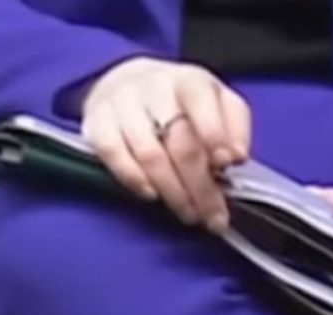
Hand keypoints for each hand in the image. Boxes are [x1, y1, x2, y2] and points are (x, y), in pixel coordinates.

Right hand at [80, 57, 252, 231]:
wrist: (132, 83)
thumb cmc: (185, 104)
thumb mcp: (220, 104)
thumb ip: (235, 126)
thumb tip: (236, 156)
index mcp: (189, 81)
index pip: (200, 101)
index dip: (215, 133)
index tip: (226, 164)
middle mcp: (152, 86)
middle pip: (179, 141)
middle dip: (200, 185)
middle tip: (213, 217)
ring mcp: (121, 102)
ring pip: (149, 153)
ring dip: (173, 191)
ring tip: (189, 214)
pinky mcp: (96, 120)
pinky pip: (112, 153)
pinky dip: (133, 177)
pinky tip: (151, 194)